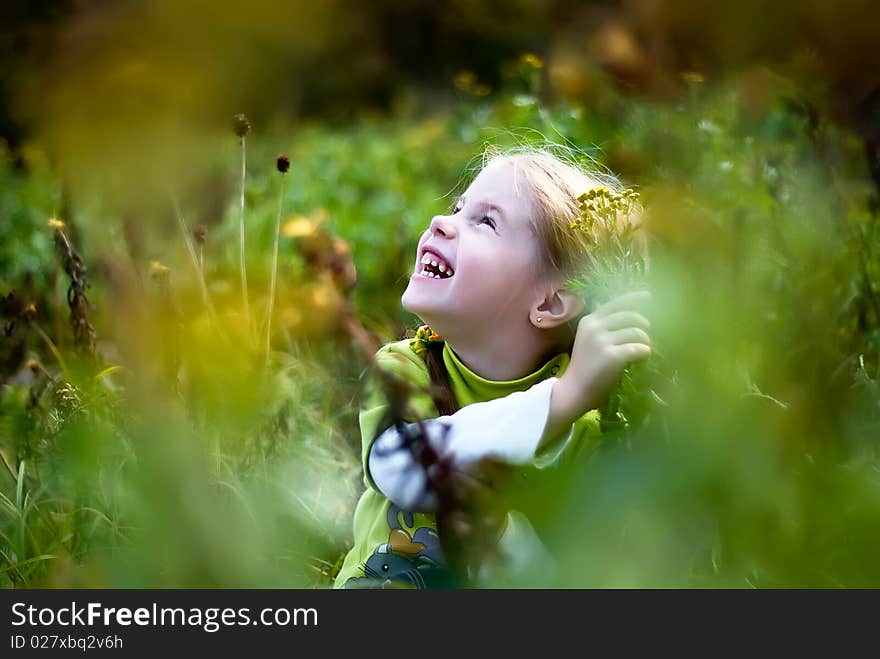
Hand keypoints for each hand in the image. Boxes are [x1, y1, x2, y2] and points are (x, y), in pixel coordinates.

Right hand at [546, 290, 651, 437]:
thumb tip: (625, 315)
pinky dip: (645, 352)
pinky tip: (642, 358)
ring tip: (643, 349)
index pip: (615, 303)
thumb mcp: (587, 340)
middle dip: (644, 324)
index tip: (649, 295)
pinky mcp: (612, 356)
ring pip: (637, 333)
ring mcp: (602, 341)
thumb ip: (602, 327)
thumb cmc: (583, 367)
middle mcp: (595, 327)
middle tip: (646, 335)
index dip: (634, 297)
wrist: (574, 391)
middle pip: (630, 316)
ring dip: (645, 341)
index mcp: (589, 321)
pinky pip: (638, 349)